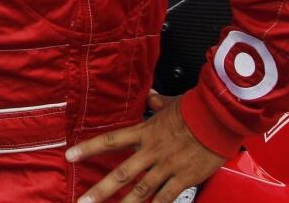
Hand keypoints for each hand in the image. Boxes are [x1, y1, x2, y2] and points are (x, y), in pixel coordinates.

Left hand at [66, 92, 226, 202]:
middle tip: (84, 201)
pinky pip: (166, 198)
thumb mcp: (171, 103)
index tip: (70, 156)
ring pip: (141, 191)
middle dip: (101, 190)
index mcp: (145, 132)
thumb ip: (158, 102)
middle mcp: (152, 151)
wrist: (217, 119)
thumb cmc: (195, 109)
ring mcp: (167, 167)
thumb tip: (152, 96)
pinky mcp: (184, 178)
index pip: (110, 141)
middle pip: (121, 174)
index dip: (88, 149)